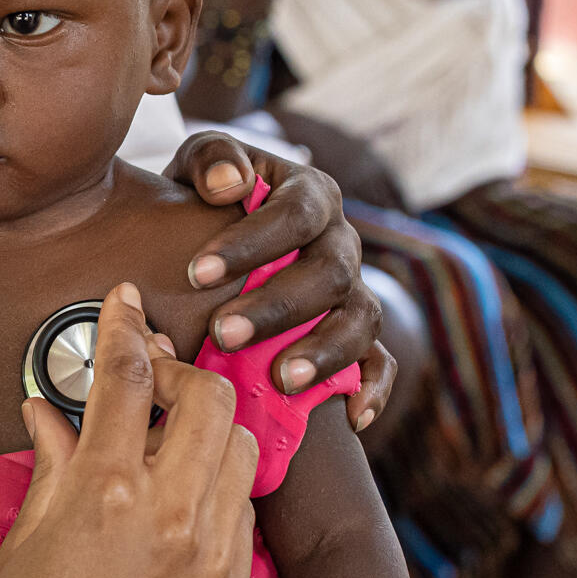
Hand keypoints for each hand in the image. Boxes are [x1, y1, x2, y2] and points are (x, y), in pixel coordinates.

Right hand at [0, 284, 259, 577]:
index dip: (123, 325)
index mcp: (106, 492)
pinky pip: (241, 511)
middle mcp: (173, 514)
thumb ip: (50, 469)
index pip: (127, 376)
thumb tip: (48, 413)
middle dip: (178, 375)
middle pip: (208, 396)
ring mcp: (213, 556)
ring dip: (207, 428)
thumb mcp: (20, 546)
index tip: (123, 298)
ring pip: (240, 448)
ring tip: (163, 444)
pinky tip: (176, 504)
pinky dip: (215, 487)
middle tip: (142, 385)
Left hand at [162, 131, 394, 430]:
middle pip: (329, 273)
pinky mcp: (357, 334)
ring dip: (324, 352)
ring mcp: (354, 290)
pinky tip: (354, 417)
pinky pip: (380, 361)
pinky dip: (374, 388)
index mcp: (311, 194)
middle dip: (277, 307)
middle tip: (222, 334)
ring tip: (281, 379)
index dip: (250, 243)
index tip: (196, 274)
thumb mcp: (200, 166)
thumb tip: (231, 184)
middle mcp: (341, 241)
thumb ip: (212, 160)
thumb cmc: (202, 200)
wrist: (209, 238)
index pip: (295, 214)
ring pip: (360, 320)